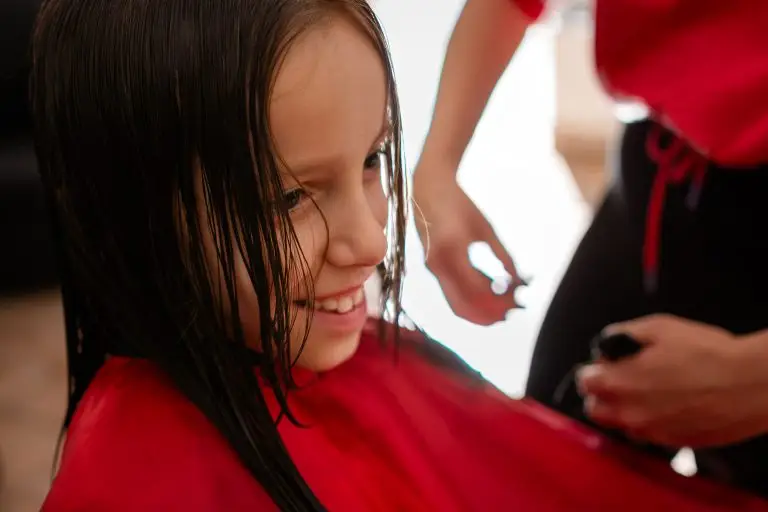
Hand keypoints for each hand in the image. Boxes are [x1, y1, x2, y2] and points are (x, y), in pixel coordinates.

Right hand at [412, 164, 520, 324]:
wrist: (428, 190)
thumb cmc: (459, 204)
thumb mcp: (485, 227)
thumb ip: (502, 255)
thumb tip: (519, 281)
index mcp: (453, 249)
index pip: (478, 288)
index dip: (499, 299)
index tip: (519, 299)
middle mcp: (438, 264)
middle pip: (464, 305)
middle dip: (489, 314)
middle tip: (511, 312)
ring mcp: (433, 269)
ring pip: (456, 304)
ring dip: (479, 312)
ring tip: (502, 310)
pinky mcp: (433, 270)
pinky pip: (452, 295)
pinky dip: (470, 302)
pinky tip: (488, 298)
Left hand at [577, 314, 767, 447]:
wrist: (750, 383)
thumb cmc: (706, 352)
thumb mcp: (658, 327)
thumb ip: (622, 334)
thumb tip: (607, 344)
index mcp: (619, 383)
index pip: (584, 381)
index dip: (593, 368)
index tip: (604, 363)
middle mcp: (629, 413)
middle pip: (595, 409)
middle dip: (601, 392)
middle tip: (620, 377)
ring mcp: (651, 432)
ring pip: (620, 424)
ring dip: (623, 409)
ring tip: (646, 390)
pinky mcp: (672, 443)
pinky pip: (647, 434)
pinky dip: (648, 420)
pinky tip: (666, 403)